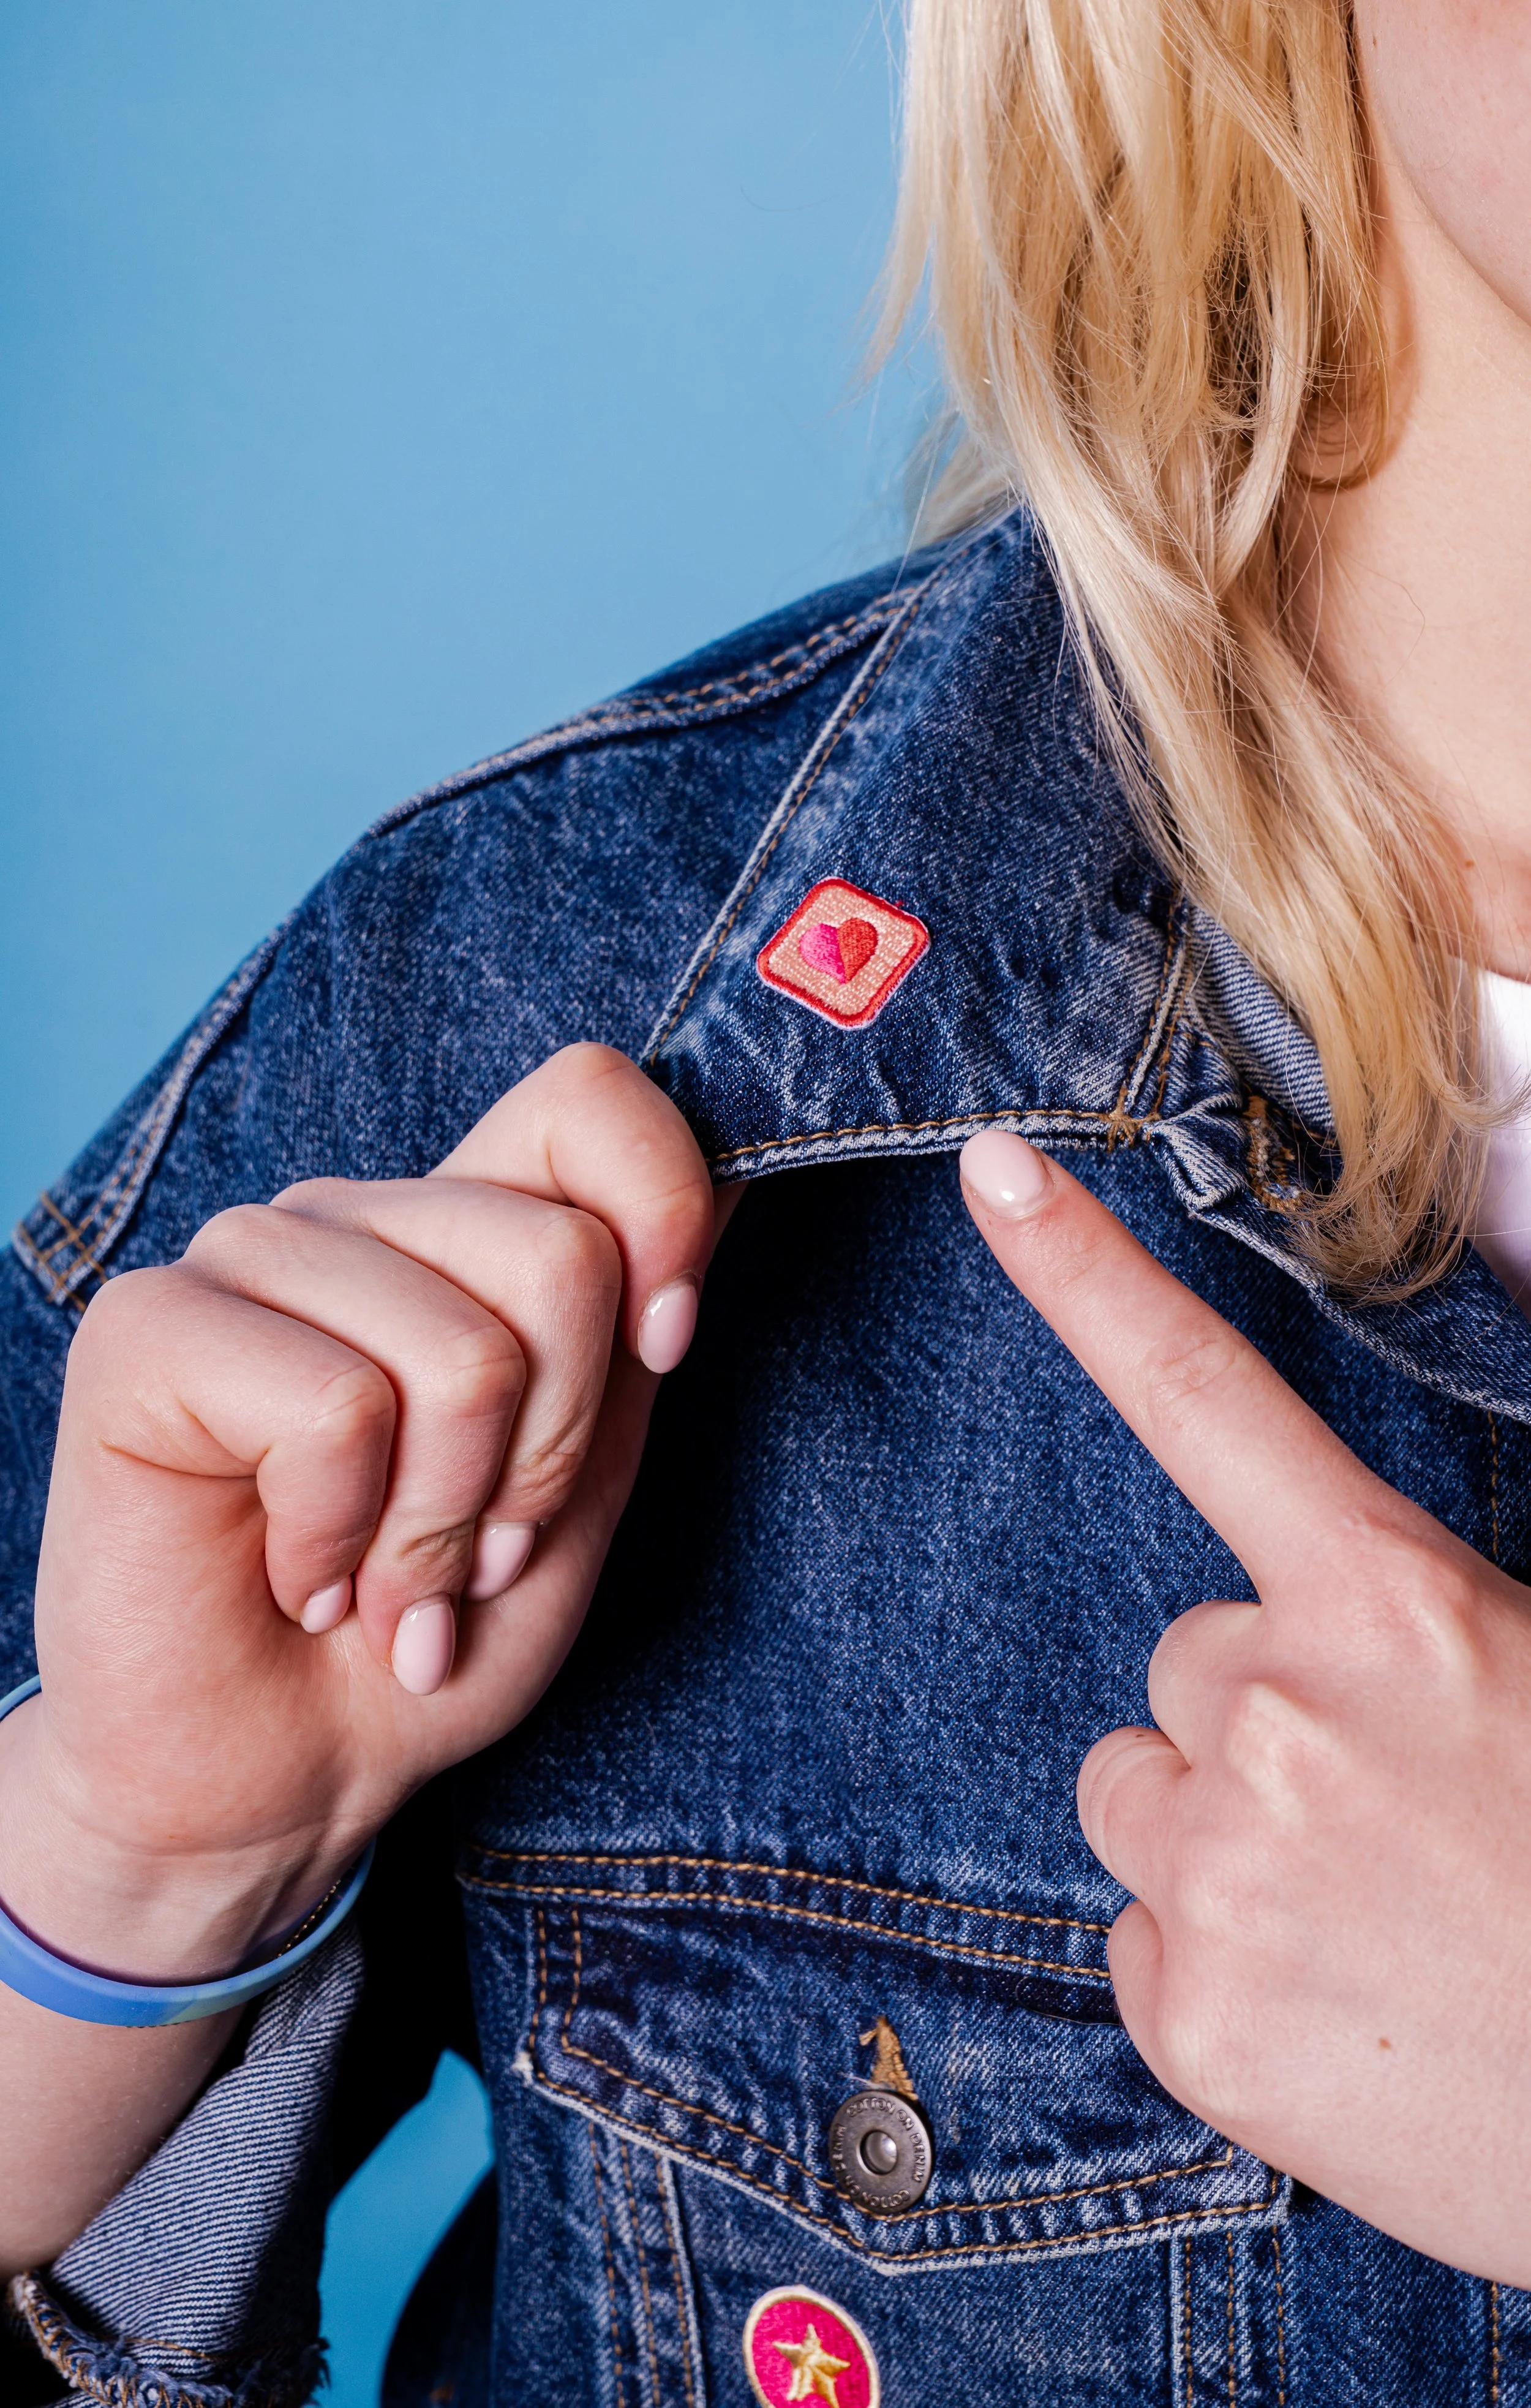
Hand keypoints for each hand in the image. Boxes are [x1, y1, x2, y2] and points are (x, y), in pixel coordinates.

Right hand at [4, 1044, 720, 1982]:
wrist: (285, 1780)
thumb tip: (743, 1171)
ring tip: (383, 1580)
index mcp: (461, 1231)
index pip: (587, 1098)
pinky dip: (340, 1539)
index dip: (663, 1214)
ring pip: (460, 1348)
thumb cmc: (437, 1634)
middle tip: (475, 1551)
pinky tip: (299, 1577)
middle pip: (560, 1255)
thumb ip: (639, 1330)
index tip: (664, 1350)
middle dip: (548, 1457)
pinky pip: (336, 1407)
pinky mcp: (147, 1327)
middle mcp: (355, 1216)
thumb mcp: (582, 1480)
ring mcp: (246, 1257)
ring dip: (441, 1523)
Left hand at [961, 1127, 1530, 2282]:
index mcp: (1394, 1604)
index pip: (1206, 1398)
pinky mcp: (1190, 2013)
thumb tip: (1299, 1623)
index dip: (1084, 1273)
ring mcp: (1225, 1865)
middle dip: (1255, 1724)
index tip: (992, 1171)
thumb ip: (1402, 1625)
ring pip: (1139, 1797)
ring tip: (1362, 1919)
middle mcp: (1285, 1711)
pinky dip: (1216, 1975)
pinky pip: (1140, 1945)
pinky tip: (1332, 2010)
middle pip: (1177, 1664)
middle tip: (1389, 1818)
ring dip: (1220, 1842)